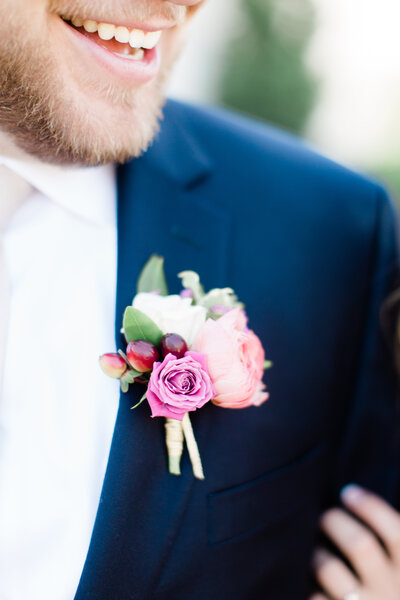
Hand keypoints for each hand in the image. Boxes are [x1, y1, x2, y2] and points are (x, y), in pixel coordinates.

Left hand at [310, 485, 399, 599]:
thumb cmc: (390, 593)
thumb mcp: (398, 569)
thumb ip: (389, 544)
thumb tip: (355, 496)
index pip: (395, 531)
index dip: (369, 506)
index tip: (348, 492)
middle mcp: (392, 591)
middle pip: (360, 545)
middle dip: (335, 522)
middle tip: (324, 517)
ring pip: (330, 569)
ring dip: (316, 555)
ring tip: (316, 553)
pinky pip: (315, 597)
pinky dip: (310, 588)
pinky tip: (312, 584)